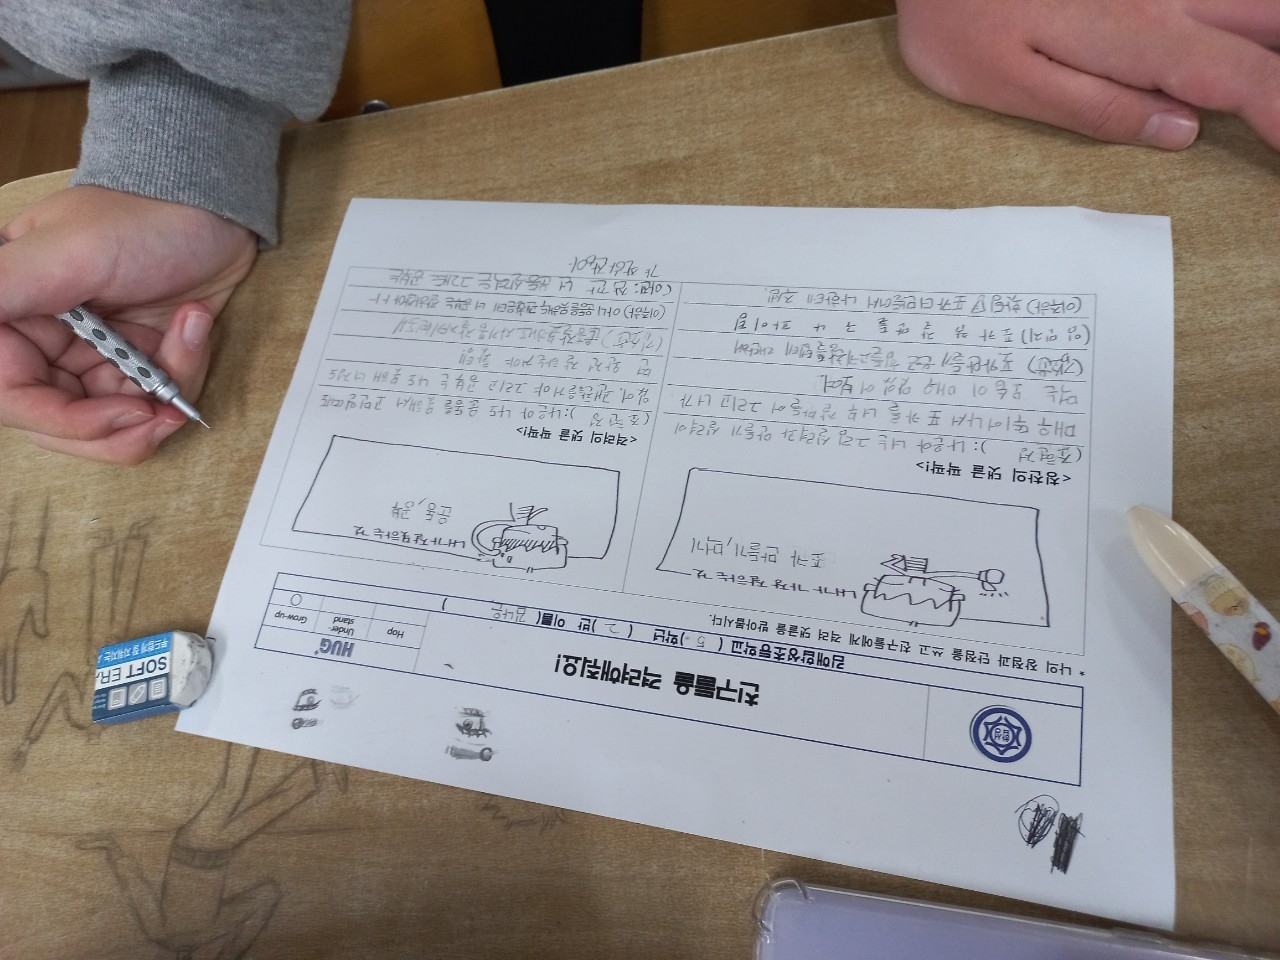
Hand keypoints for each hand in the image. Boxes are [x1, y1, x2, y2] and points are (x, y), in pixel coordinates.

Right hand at [0, 186, 256, 462]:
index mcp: (10, 315)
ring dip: (160, 399)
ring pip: (113, 424)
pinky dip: (183, 374)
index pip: (14, 397)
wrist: (210, 205)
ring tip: (188, 341)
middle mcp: (45, 344)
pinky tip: (194, 323)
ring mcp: (92, 357)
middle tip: (162, 410)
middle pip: (62, 425)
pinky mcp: (136, 364)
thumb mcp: (67, 251)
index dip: (65, 420)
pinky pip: (154, 401)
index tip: (122, 413)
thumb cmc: (138, 215)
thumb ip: (5, 289)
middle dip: (120, 428)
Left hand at [895, 0, 1279, 150]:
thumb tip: (1181, 132)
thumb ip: (1097, 108)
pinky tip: (1238, 37)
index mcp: (1136, 36)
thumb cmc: (955, 18)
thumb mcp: (1009, 83)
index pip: (1241, 78)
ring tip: (1268, 81)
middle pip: (1268, 22)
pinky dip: (1237, 17)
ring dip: (1269, 37)